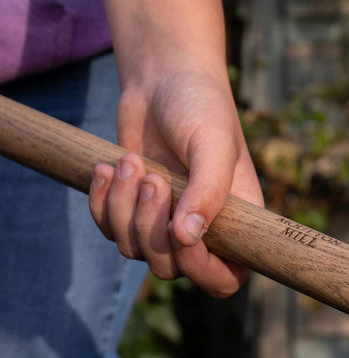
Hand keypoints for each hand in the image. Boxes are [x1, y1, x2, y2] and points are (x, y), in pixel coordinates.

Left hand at [88, 62, 262, 297]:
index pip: (223, 279)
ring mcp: (165, 225)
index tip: (180, 231)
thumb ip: (207, 193)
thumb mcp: (213, 146)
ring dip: (125, 209)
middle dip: (152, 228)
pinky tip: (108, 168)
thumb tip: (187, 239)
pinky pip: (110, 230)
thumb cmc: (202, 108)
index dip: (200, 269)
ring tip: (132, 162)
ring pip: (135, 250)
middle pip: (171, 269)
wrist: (164, 78)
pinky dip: (103, 202)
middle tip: (154, 179)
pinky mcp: (132, 211)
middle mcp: (203, 233)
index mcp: (237, 225)